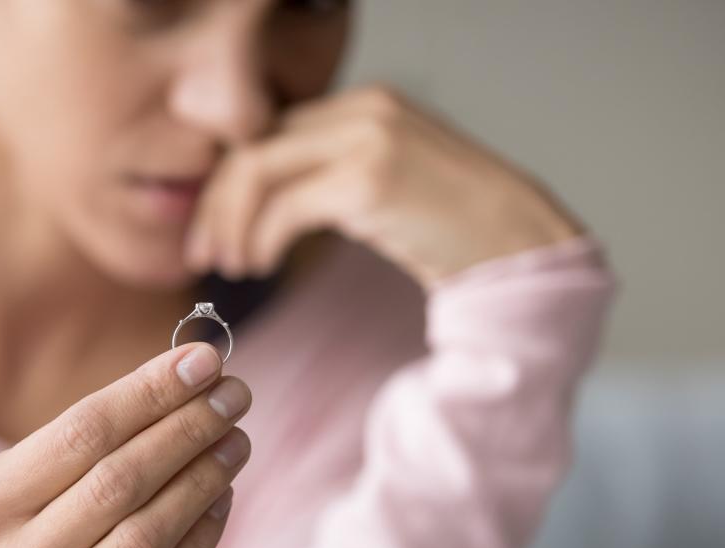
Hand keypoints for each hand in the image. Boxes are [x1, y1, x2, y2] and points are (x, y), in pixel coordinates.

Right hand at [0, 342, 251, 547]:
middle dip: (185, 431)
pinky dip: (201, 538)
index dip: (150, 392)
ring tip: (235, 442)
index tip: (204, 361)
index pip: (83, 431)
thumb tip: (197, 367)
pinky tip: (222, 498)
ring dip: (201, 481)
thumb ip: (113, 425)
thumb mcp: (56, 469)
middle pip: (116, 482)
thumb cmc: (55, 515)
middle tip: (233, 396)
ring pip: (143, 538)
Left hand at [183, 83, 586, 288]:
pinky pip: (284, 207)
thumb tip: (263, 203)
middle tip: (204, 253)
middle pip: (253, 145)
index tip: (213, 227)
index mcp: (364, 104)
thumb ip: (332, 173)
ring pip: (257, 170)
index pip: (269, 131)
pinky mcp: (369, 180)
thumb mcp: (387, 183)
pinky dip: (259, 240)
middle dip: (216, 203)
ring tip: (232, 267)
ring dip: (231, 224)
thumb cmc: (454, 229)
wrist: (520, 245)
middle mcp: (363, 109)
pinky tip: (260, 266)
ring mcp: (367, 139)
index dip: (228, 179)